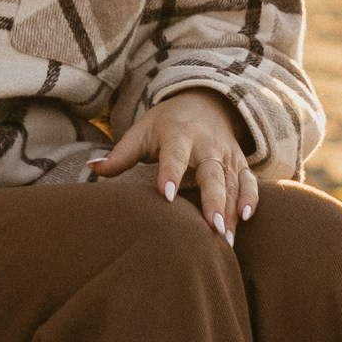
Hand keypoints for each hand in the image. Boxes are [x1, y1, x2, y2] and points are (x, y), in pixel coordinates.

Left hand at [89, 91, 262, 240]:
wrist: (204, 102)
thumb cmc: (165, 124)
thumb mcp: (142, 132)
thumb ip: (121, 154)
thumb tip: (92, 168)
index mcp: (178, 134)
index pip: (174, 155)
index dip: (170, 174)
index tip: (165, 196)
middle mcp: (206, 144)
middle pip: (212, 173)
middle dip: (213, 201)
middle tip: (212, 228)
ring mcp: (225, 154)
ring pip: (232, 182)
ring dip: (231, 210)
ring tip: (226, 239)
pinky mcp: (239, 162)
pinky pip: (249, 181)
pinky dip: (250, 198)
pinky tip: (246, 219)